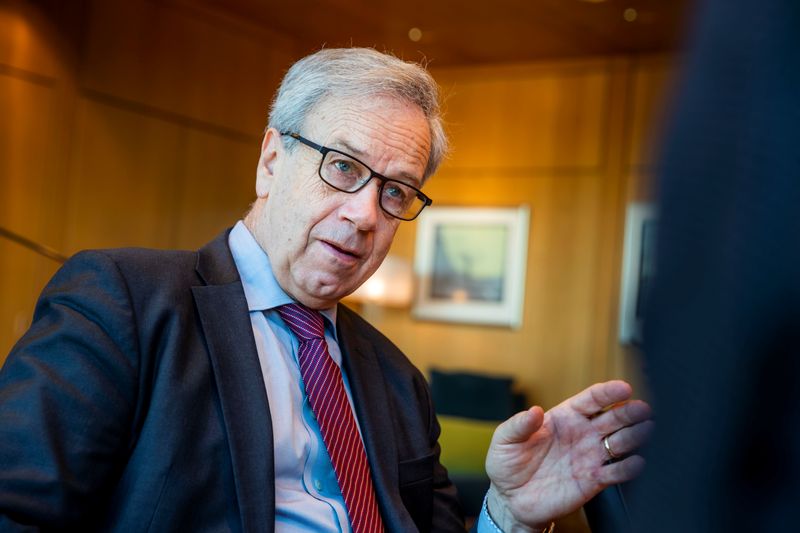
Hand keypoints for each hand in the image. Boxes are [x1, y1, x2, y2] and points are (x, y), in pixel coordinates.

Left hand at [484, 380, 651, 530]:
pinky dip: (629, 468)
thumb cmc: (508, 464)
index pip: (592, 399)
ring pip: (622, 442)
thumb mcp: (504, 439)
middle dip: (630, 412)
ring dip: (635, 436)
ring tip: (645, 431)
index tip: (624, 388)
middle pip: (614, 418)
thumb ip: (519, 424)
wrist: (511, 499)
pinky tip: (635, 462)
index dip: (609, 392)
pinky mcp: (594, 481)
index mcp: (565, 417)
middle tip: (643, 409)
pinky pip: (618, 472)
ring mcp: (590, 457)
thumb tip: (534, 411)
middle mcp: (583, 434)